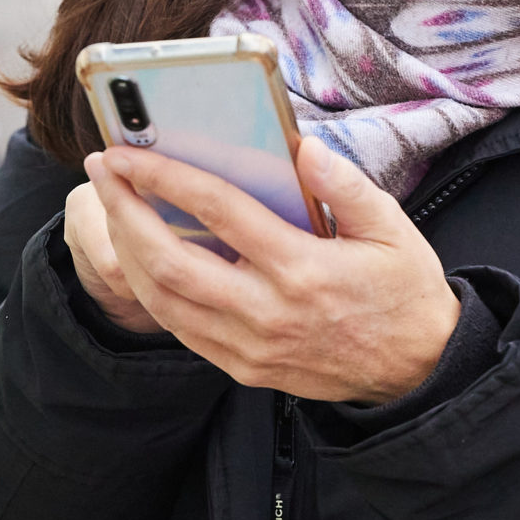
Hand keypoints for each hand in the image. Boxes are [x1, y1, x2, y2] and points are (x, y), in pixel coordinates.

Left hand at [81, 137, 459, 403]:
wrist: (417, 371)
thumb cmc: (403, 292)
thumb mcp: (393, 229)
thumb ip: (347, 186)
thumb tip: (303, 148)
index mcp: (303, 269)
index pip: (218, 212)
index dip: (166, 176)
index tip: (131, 151)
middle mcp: (267, 312)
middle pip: (169, 261)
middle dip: (124, 210)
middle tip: (102, 169)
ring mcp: (250, 347)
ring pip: (162, 300)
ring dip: (125, 249)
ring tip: (112, 206)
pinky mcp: (243, 369)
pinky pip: (179, 328)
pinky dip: (149, 289)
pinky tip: (140, 256)